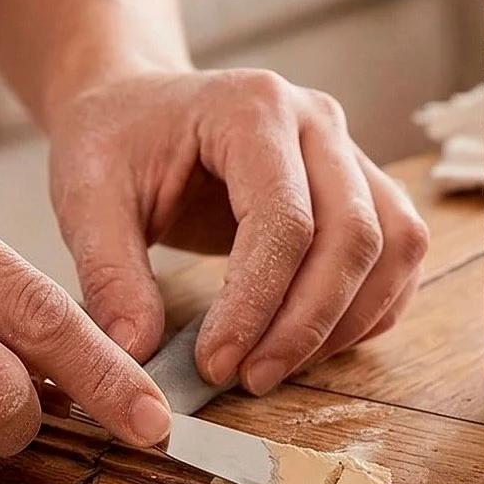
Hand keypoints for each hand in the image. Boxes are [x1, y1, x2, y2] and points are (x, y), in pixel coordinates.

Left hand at [48, 70, 429, 392]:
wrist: (135, 105)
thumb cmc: (113, 140)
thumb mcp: (86, 196)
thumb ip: (108, 272)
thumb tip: (136, 355)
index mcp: (253, 107)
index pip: (286, 220)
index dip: (258, 305)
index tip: (214, 364)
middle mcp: (317, 121)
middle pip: (354, 235)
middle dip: (308, 324)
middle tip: (249, 378)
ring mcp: (348, 150)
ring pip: (393, 245)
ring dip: (347, 320)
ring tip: (278, 365)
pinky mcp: (361, 186)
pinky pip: (397, 252)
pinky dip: (370, 308)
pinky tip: (314, 343)